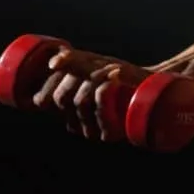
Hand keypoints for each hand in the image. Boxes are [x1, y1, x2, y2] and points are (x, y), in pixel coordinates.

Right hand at [31, 48, 151, 140]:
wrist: (149, 85)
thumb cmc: (118, 74)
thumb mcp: (92, 63)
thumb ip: (72, 61)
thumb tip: (54, 62)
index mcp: (65, 108)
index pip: (43, 99)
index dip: (51, 80)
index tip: (64, 64)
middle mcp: (75, 122)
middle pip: (62, 98)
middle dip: (77, 75)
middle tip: (95, 64)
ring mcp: (91, 129)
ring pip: (80, 101)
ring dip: (95, 78)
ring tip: (111, 68)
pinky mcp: (108, 132)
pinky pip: (99, 106)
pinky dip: (106, 86)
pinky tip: (115, 77)